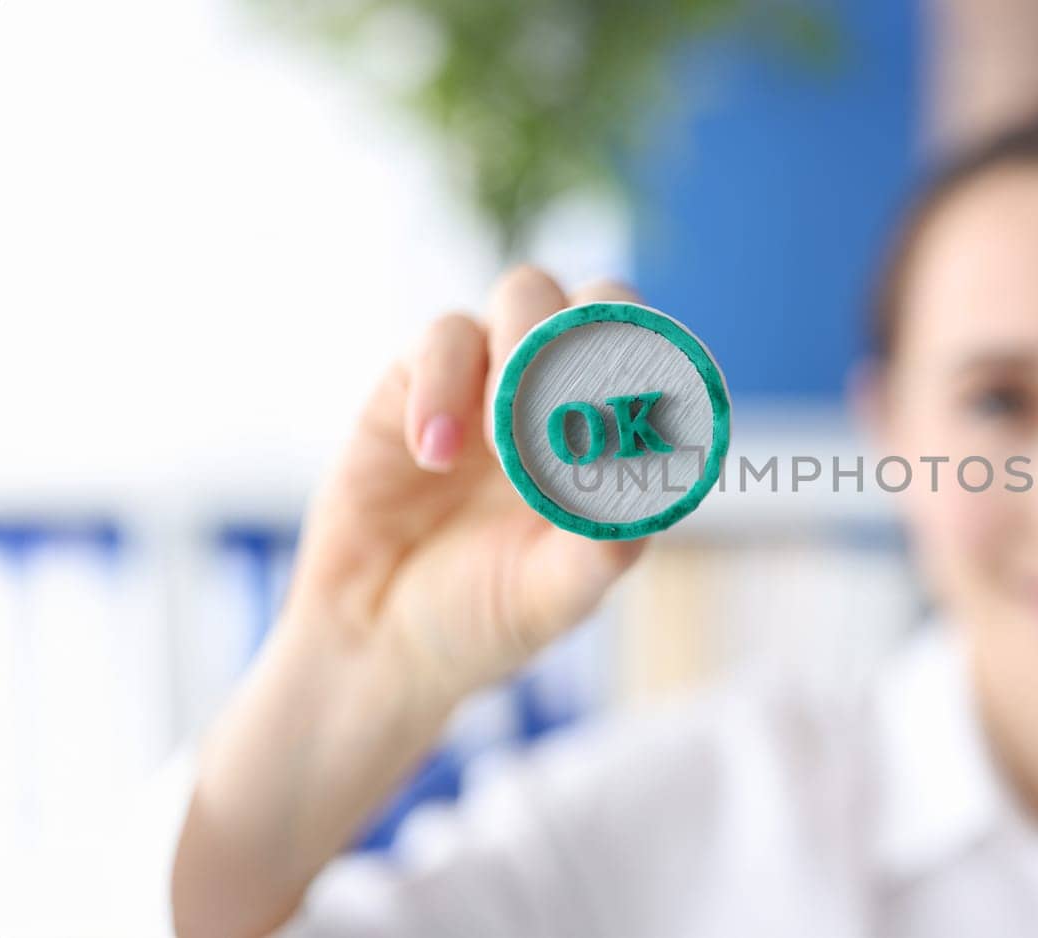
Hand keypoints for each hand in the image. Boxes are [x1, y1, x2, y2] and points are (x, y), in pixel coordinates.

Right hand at [282, 266, 648, 704]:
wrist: (373, 640)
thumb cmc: (482, 618)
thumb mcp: (553, 596)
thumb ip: (602, 545)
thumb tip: (641, 488)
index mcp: (615, 442)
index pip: (663, 363)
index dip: (658, 371)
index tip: (633, 423)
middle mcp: (562, 397)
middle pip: (603, 299)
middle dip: (595, 336)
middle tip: (569, 415)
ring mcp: (490, 380)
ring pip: (526, 293)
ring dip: (526, 349)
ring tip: (504, 442)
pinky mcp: (418, 380)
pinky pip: (444, 337)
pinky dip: (444, 387)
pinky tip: (436, 458)